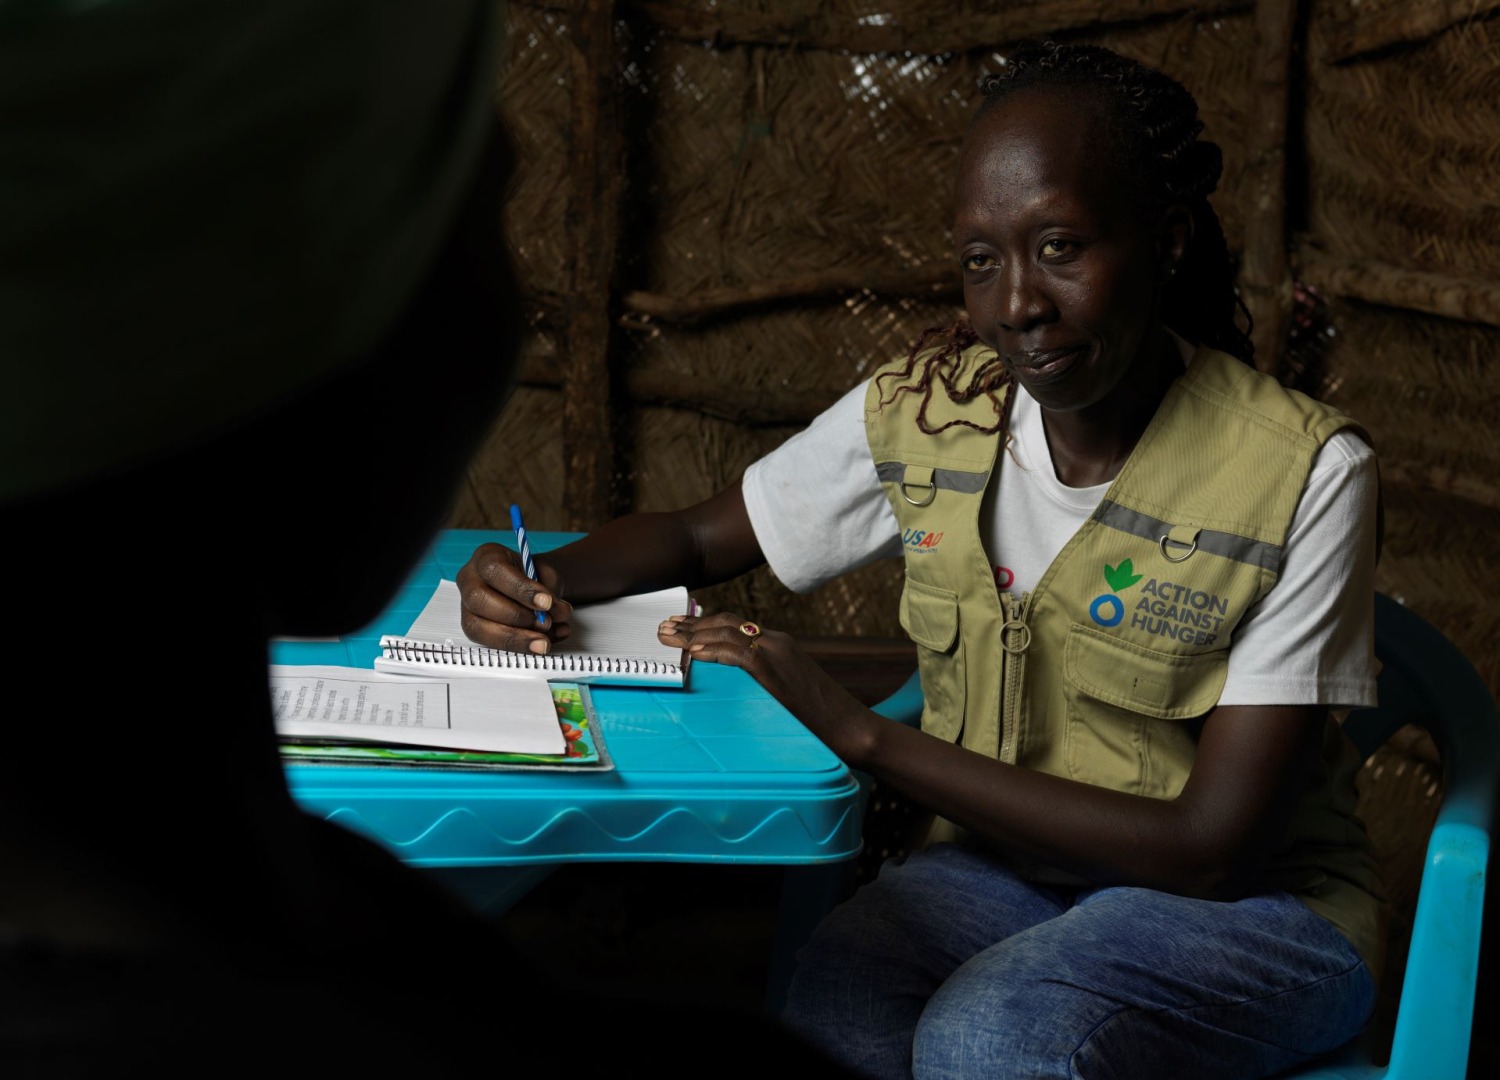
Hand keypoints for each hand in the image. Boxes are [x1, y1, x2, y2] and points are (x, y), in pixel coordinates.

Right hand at [454, 542, 573, 653]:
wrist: (533, 589)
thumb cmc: (535, 578)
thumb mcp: (547, 576)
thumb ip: (552, 592)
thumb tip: (558, 613)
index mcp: (487, 557)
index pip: (495, 570)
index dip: (520, 589)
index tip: (547, 602)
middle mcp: (469, 579)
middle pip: (479, 599)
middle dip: (516, 616)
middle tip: (545, 623)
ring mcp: (466, 606)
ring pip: (478, 627)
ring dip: (516, 638)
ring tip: (544, 642)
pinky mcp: (472, 628)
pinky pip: (488, 644)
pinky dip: (518, 647)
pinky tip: (542, 644)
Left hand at [657, 612, 868, 759]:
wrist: (850, 727)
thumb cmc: (820, 720)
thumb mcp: (787, 693)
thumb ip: (762, 682)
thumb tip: (732, 690)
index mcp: (780, 644)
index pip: (735, 625)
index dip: (705, 623)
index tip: (682, 627)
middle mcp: (777, 641)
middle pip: (726, 622)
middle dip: (692, 624)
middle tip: (664, 628)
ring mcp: (777, 652)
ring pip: (727, 631)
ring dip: (693, 633)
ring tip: (668, 637)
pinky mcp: (774, 668)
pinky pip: (736, 652)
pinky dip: (712, 648)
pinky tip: (692, 652)